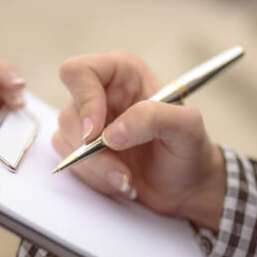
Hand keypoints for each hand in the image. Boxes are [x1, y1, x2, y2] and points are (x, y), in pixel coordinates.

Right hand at [52, 51, 225, 229]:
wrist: (186, 185)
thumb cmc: (189, 149)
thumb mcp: (187, 127)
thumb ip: (154, 118)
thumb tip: (110, 133)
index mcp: (123, 73)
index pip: (80, 72)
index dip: (84, 101)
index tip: (96, 135)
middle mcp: (101, 93)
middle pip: (70, 114)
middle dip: (93, 151)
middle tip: (122, 172)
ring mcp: (89, 122)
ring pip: (66, 141)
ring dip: (97, 168)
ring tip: (127, 178)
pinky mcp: (82, 148)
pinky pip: (70, 162)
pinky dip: (94, 178)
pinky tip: (120, 181)